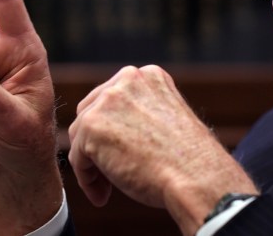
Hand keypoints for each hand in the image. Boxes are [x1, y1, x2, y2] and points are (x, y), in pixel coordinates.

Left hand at [68, 65, 258, 235]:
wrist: (195, 175)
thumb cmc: (189, 159)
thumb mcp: (168, 119)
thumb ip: (141, 113)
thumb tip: (113, 130)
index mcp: (148, 75)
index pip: (113, 99)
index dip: (112, 130)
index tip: (122, 154)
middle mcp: (127, 80)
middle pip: (91, 112)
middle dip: (96, 145)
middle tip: (110, 174)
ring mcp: (108, 101)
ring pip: (81, 136)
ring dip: (91, 164)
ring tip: (107, 189)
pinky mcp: (92, 126)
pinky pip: (77, 158)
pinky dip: (87, 180)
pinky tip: (103, 196)